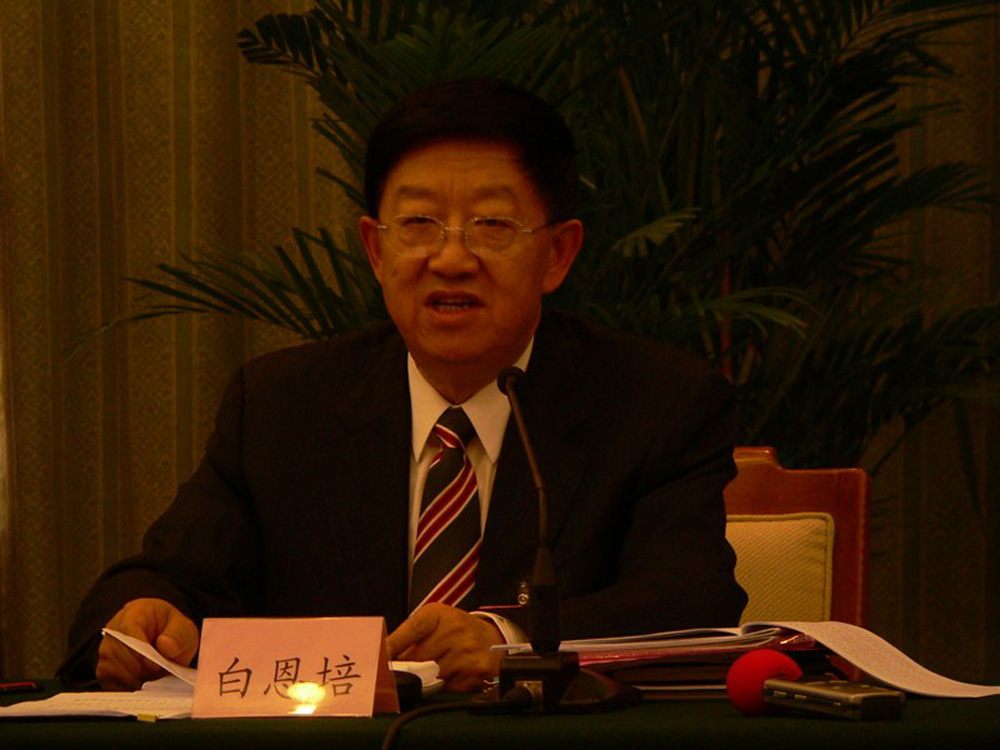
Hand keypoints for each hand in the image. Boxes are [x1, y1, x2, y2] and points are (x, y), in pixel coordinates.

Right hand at [96, 598, 198, 690]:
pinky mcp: (104, 670)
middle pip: (119, 654)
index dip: (141, 650)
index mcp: (135, 612)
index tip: (155, 664)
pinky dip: (128, 689)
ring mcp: (105, 650)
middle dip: (142, 670)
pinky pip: (110, 684)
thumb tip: (165, 645)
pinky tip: (144, 686)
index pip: (128, 629)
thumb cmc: (171, 631)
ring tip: (155, 679)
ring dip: (136, 680)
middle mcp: (113, 630)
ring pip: (113, 671)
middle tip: (160, 676)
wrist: (163, 637)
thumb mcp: (184, 628)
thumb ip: (178, 635)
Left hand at [387, 604, 503, 691]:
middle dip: (408, 668)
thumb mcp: (433, 621)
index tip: (379, 660)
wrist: (491, 637)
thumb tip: (384, 659)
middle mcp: (454, 629)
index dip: (393, 646)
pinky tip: (453, 675)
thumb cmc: (454, 629)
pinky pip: (449, 688)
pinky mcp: (477, 669)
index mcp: (437, 614)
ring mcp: (467, 649)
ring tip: (434, 670)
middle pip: (418, 659)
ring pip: (432, 676)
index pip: (412, 629)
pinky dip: (445, 686)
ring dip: (427, 680)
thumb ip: (409, 636)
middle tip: (405, 671)